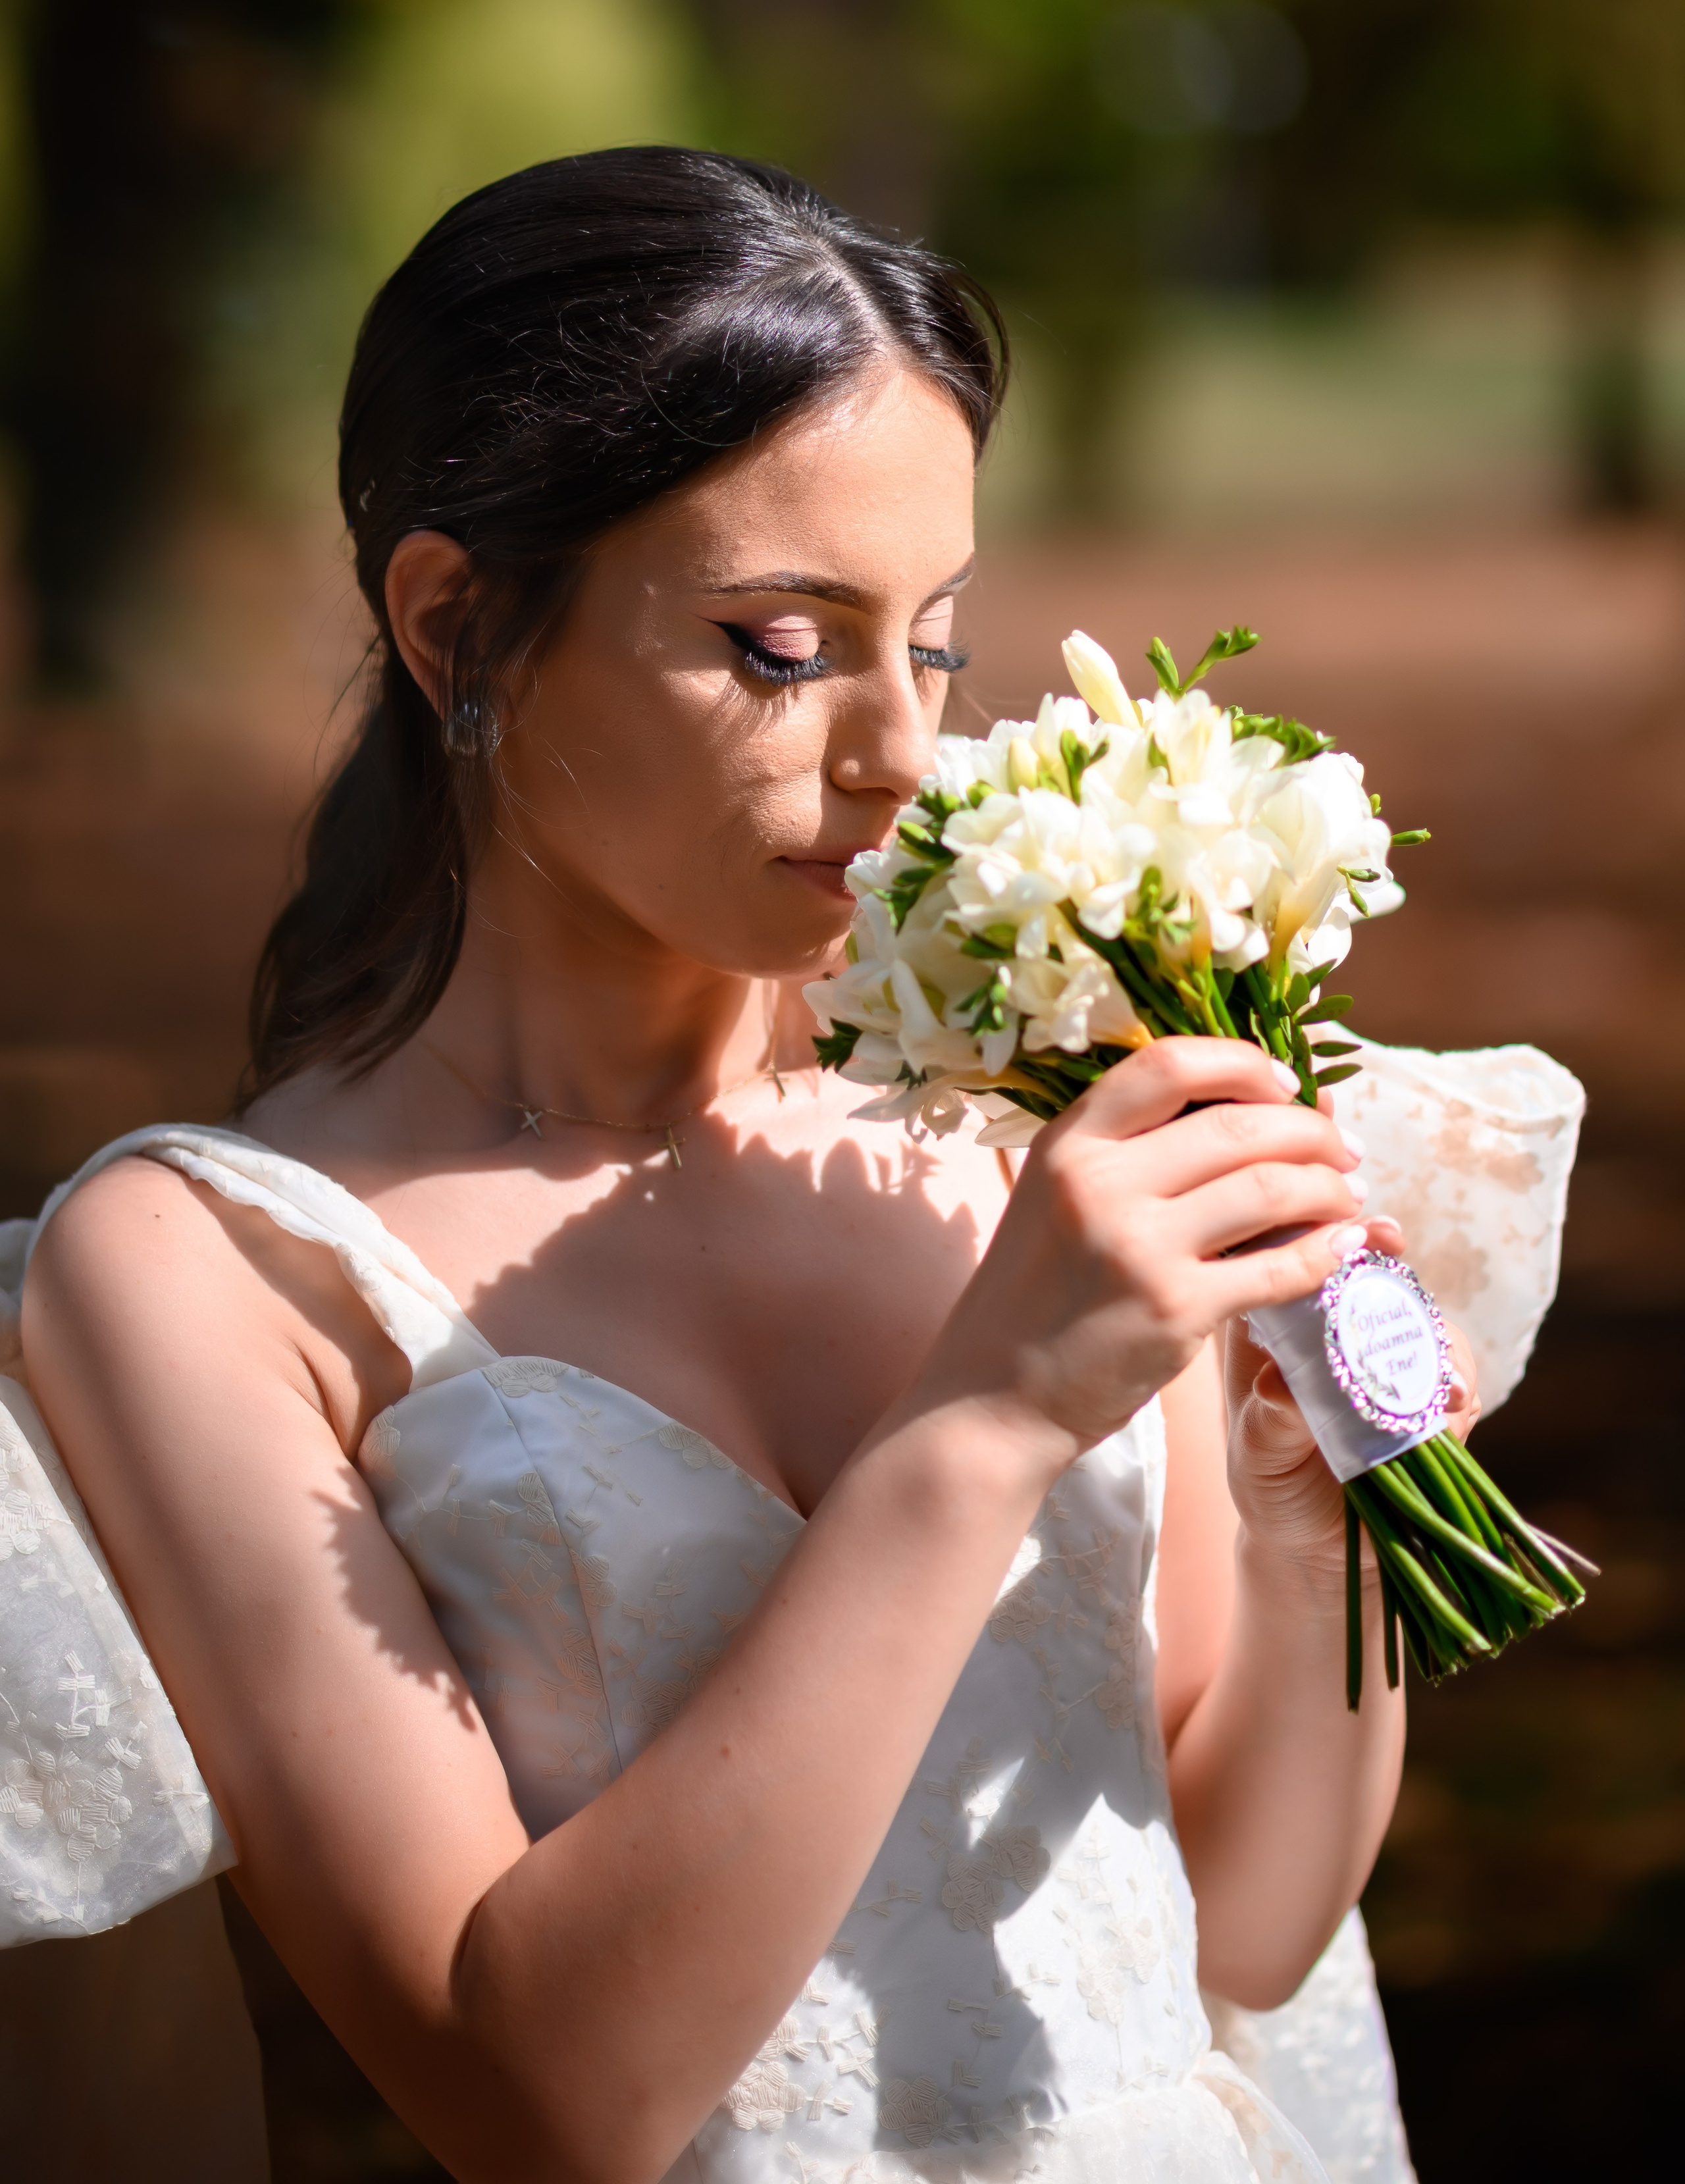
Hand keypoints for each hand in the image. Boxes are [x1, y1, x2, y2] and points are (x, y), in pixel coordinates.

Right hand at [916, 1038, 1368, 1481]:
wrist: (994, 1395)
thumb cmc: (1036, 1292)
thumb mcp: (1056, 1196)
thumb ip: (1130, 1151)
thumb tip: (1255, 1111)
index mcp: (1068, 1143)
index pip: (1170, 1064)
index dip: (1245, 1063)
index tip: (1289, 1085)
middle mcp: (1098, 1184)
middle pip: (1238, 1125)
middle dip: (1311, 1132)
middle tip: (1340, 1150)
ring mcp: (1136, 1247)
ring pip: (1270, 1187)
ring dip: (1328, 1188)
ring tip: (1344, 1197)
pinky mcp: (1173, 1310)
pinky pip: (1278, 1267)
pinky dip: (1326, 1252)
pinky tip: (1343, 1247)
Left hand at [1222, 1226, 1482, 1576]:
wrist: (1317, 1544)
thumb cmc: (1270, 1485)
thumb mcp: (1257, 1455)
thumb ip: (1269, 1418)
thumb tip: (1280, 1382)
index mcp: (1277, 1327)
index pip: (1292, 1255)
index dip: (1314, 1228)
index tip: (1337, 1224)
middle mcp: (1336, 1329)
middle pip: (1365, 1267)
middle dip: (1383, 1252)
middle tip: (1390, 1244)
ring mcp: (1388, 1356)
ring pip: (1419, 1316)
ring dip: (1427, 1331)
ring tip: (1431, 1369)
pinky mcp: (1430, 1394)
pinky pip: (1455, 1373)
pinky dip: (1456, 1386)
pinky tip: (1449, 1408)